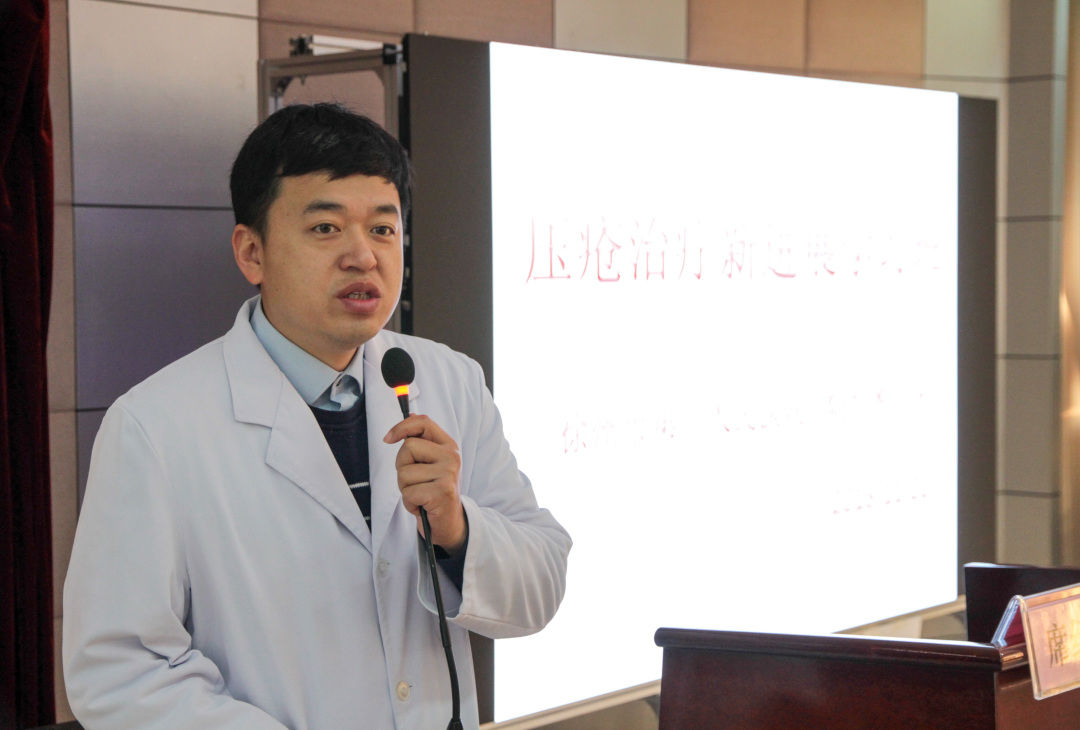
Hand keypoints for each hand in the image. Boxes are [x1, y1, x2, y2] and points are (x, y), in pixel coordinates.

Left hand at [383, 414, 466, 551]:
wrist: (448, 522)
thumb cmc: (433, 490)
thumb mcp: (430, 462)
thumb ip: (422, 440)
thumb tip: (411, 414)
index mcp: (448, 445)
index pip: (423, 422)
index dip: (401, 427)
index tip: (388, 439)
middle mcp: (452, 456)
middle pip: (408, 447)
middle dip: (402, 466)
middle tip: (415, 481)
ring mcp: (449, 474)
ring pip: (405, 472)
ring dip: (405, 488)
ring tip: (419, 495)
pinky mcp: (442, 492)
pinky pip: (408, 492)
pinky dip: (409, 502)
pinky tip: (421, 505)